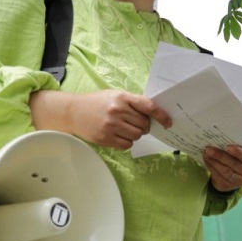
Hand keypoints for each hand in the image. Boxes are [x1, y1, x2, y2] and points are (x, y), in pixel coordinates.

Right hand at [30, 89, 171, 149]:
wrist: (73, 112)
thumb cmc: (97, 103)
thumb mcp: (115, 95)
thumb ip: (133, 102)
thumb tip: (154, 113)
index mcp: (122, 97)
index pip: (148, 107)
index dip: (161, 115)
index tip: (168, 122)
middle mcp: (117, 111)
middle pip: (144, 124)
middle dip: (143, 126)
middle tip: (134, 123)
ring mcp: (110, 125)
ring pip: (137, 135)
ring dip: (135, 134)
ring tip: (125, 128)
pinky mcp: (105, 138)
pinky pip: (127, 145)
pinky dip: (126, 141)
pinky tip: (118, 135)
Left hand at [203, 145, 241, 191]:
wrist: (231, 176)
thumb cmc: (234, 159)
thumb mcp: (236, 154)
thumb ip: (231, 148)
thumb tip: (218, 141)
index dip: (238, 152)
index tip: (228, 147)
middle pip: (233, 164)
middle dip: (220, 156)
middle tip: (210, 149)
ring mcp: (237, 181)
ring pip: (225, 171)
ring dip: (214, 162)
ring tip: (206, 154)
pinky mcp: (226, 185)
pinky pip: (218, 176)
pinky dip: (211, 167)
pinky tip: (207, 160)